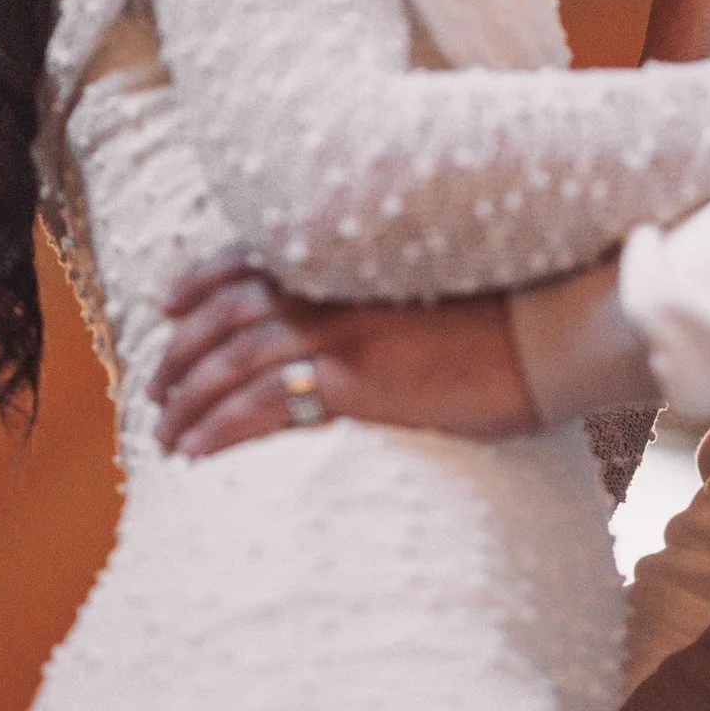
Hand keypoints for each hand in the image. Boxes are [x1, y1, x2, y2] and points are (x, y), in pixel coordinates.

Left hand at [155, 258, 536, 457]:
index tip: (166, 302)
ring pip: (232, 362)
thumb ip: (388, 295)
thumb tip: (372, 324)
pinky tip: (195, 451)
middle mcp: (334, 288)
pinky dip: (218, 427)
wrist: (554, 334)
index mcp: (349, 259)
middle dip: (180, 352)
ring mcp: (342, 333)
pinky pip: (263, 404)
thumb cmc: (515, 317)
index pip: (249, 260)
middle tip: (155, 389)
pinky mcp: (356, 381)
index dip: (199, 281)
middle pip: (226, 315)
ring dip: (187, 400)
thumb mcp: (439, 287)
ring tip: (164, 434)